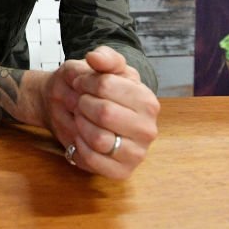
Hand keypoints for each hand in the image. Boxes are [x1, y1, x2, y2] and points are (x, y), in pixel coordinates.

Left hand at [55, 46, 160, 179]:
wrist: (86, 114)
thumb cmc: (99, 90)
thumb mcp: (105, 67)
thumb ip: (105, 57)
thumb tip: (95, 58)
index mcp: (148, 101)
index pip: (106, 85)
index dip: (86, 81)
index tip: (81, 83)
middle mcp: (148, 129)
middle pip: (103, 112)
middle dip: (82, 103)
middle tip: (80, 102)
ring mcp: (137, 153)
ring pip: (98, 138)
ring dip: (80, 124)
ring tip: (81, 118)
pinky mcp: (122, 171)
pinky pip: (92, 159)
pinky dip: (79, 146)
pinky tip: (81, 136)